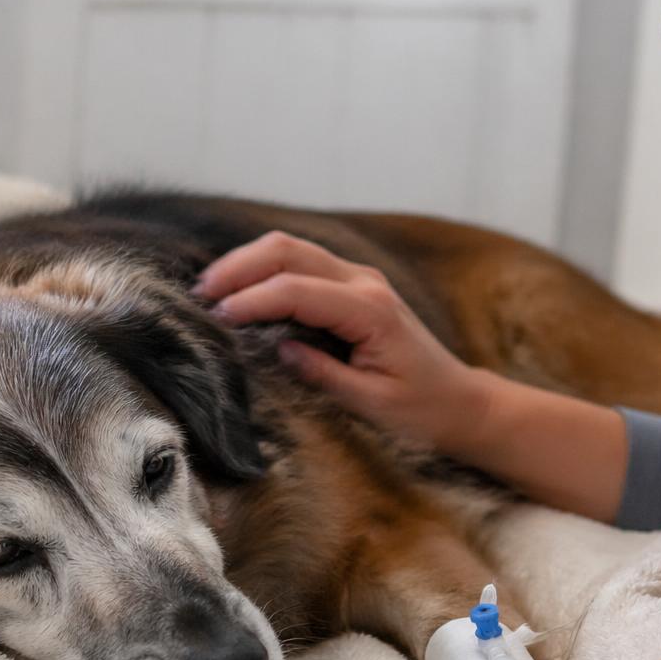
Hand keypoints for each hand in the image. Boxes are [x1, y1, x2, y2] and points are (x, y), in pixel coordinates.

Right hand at [193, 231, 485, 447]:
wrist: (459, 402)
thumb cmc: (421, 409)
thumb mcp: (370, 403)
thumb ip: (322, 374)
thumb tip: (278, 349)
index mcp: (370, 311)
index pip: (297, 290)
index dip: (252, 300)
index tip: (217, 318)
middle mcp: (365, 284)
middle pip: (289, 251)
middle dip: (240, 266)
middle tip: (201, 293)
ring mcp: (360, 280)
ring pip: (292, 250)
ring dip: (248, 263)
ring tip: (211, 290)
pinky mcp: (353, 287)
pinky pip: (303, 265)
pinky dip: (267, 272)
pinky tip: (241, 291)